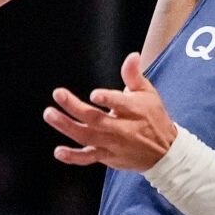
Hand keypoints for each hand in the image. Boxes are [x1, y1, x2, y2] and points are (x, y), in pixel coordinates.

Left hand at [44, 51, 180, 172]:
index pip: (121, 104)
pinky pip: (88, 158)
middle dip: (75, 107)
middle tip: (58, 94)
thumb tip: (132, 56)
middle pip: (96, 119)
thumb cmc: (153, 117)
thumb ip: (134, 75)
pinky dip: (73, 157)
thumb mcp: (148, 93)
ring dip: (67, 127)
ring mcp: (113, 144)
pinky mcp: (107, 157)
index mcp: (134, 110)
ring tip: (50, 114)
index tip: (94, 95)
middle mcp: (123, 128)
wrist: (164, 152)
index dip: (108, 99)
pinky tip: (58, 151)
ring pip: (87, 137)